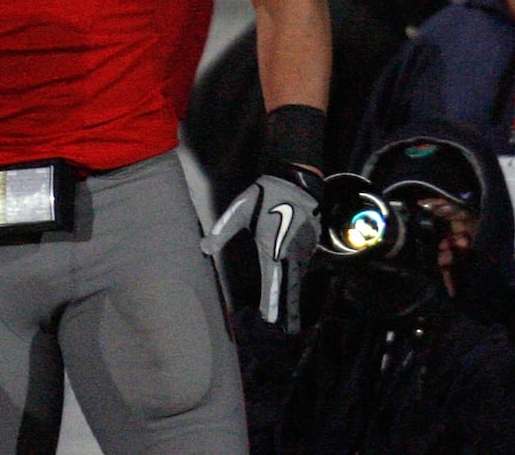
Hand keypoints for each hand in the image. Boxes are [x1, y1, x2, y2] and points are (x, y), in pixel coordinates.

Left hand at [201, 168, 320, 334]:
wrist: (295, 181)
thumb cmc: (263, 196)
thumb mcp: (238, 211)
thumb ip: (222, 232)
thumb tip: (203, 248)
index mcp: (272, 249)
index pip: (271, 283)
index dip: (271, 302)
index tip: (268, 319)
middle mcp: (291, 254)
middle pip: (291, 288)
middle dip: (290, 311)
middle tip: (290, 332)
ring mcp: (304, 250)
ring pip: (299, 279)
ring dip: (295, 298)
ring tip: (293, 319)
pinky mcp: (311, 245)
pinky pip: (303, 267)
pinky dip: (299, 281)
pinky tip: (294, 289)